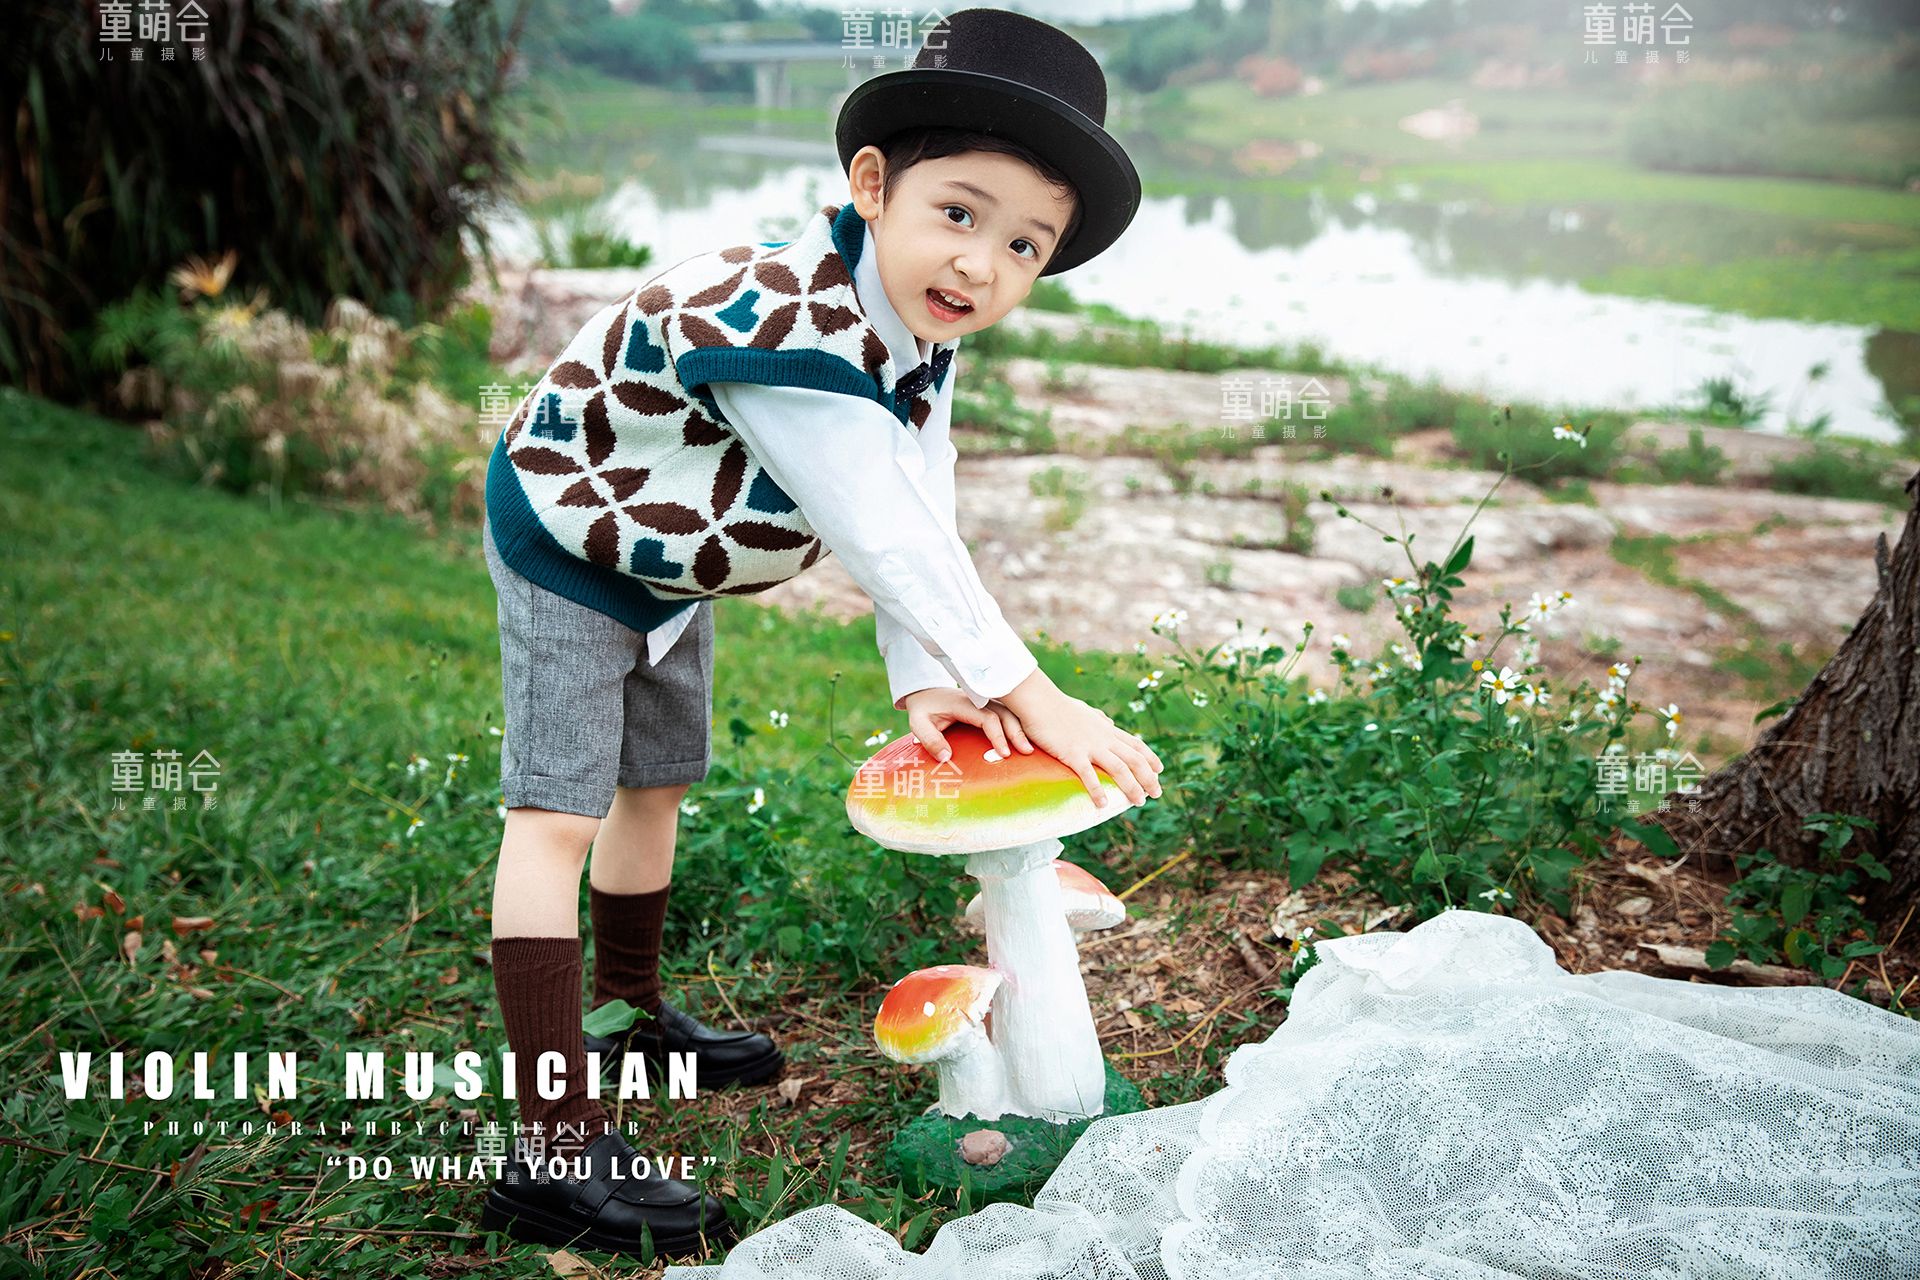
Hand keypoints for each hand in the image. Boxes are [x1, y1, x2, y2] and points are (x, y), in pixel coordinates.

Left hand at [899, 687, 1032, 764]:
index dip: (997, 735)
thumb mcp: (917, 723)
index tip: (1004, 753)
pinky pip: (1006, 714)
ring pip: (1009, 712)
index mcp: (964, 703)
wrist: (925, 692)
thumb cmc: (923, 709)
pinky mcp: (988, 706)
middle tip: (1026, 751)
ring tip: (1029, 748)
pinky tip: (1024, 739)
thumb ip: (930, 739)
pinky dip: (1016, 725)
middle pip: (1004, 713)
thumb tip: (946, 758)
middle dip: (1017, 732)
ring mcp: (985, 702)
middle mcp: (979, 700)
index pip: (987, 717)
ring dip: (1020, 728)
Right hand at [997, 670, 1162, 807]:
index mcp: (1106, 729)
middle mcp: (1104, 738)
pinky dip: (1098, 791)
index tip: (1160, 770)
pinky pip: (1089, 776)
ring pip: (1120, 769)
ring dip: (1132, 787)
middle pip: (1135, 760)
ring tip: (1139, 802)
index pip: (1136, 744)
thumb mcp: (1084, 710)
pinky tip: (1103, 805)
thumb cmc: (1057, 705)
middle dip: (1149, 778)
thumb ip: (1098, 718)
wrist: (1039, 700)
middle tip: (1157, 794)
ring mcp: (1090, 746)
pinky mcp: (1073, 753)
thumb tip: (1108, 722)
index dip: (1150, 758)